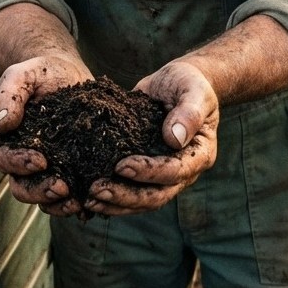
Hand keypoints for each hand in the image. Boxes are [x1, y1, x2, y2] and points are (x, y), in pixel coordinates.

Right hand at [0, 54, 91, 216]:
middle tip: (62, 188)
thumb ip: (9, 96)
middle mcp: (23, 161)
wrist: (67, 73)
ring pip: (45, 198)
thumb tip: (2, 124)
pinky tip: (94, 205)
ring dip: (59, 204)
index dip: (19, 164)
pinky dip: (80, 204)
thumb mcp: (21, 75)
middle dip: (40, 191)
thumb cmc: (39, 73)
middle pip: (22, 188)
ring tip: (78, 202)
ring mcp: (48, 169)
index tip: (40, 160)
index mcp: (6, 141)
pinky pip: (71, 195)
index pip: (4, 160)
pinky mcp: (71, 171)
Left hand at [85, 60, 219, 216]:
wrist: (176, 84)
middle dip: (125, 196)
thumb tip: (174, 138)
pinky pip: (131, 192)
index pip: (175, 171)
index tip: (121, 166)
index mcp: (199, 155)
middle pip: (156, 196)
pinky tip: (88, 197)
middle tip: (96, 189)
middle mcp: (183, 172)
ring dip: (115, 203)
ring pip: (142, 201)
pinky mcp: (146, 173)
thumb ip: (189, 112)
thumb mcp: (193, 91)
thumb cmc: (188, 84)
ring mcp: (164, 176)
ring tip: (89, 198)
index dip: (149, 172)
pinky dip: (111, 198)